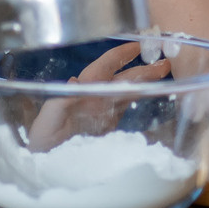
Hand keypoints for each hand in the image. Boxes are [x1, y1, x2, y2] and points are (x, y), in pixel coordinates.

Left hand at [30, 41, 172, 150]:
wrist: (46, 162)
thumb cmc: (43, 137)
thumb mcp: (48, 117)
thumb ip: (60, 101)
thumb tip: (75, 82)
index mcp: (84, 88)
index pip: (105, 65)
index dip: (122, 54)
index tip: (139, 45)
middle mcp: (97, 96)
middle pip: (124, 78)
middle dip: (144, 69)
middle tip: (165, 62)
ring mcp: (104, 111)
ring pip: (129, 91)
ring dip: (146, 83)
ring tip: (165, 75)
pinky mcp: (109, 128)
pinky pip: (127, 110)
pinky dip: (141, 102)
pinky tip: (154, 99)